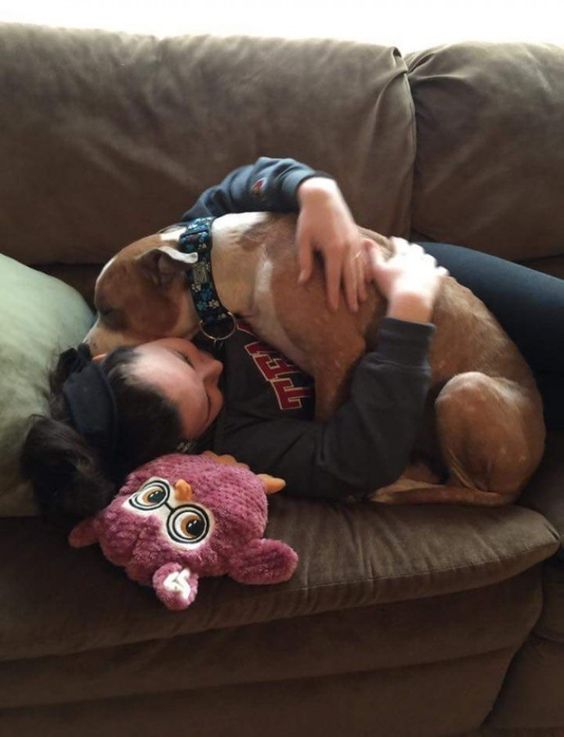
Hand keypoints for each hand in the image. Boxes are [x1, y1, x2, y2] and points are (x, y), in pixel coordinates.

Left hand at [296, 177, 375, 312]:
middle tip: (352, 310)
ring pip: (359, 269)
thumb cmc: (309, 218)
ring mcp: (354, 243)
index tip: (334, 308)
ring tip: (361, 300)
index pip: (333, 278)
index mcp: (333, 250)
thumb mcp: (303, 240)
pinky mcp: (358, 238)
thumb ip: (305, 261)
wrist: (323, 196)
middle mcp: (347, 248)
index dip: (334, 294)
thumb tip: (303, 281)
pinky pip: (364, 259)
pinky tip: (368, 281)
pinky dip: (366, 271)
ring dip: (360, 286)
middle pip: (350, 277)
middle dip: (351, 295)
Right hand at [366, 237, 448, 322]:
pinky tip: (437, 272)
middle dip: (412, 248)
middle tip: (408, 251)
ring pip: (429, 258)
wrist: (411, 300)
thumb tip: (366, 239)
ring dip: (425, 258)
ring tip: (422, 262)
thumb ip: (373, 254)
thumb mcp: (377, 270)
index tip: (394, 240)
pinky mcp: (438, 278)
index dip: (397, 241)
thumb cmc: (391, 286)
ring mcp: (429, 267)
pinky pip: (441, 271)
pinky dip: (438, 271)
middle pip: (416, 249)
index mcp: (402, 255)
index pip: (400, 243)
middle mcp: (417, 258)